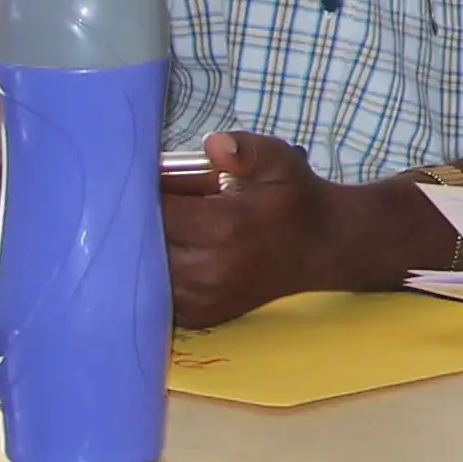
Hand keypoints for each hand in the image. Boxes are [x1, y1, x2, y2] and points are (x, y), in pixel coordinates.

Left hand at [161, 132, 343, 328]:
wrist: (320, 247)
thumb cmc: (291, 198)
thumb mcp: (277, 160)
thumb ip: (245, 148)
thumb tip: (212, 144)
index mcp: (226, 227)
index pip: (160, 211)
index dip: (149, 193)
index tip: (152, 180)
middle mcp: (210, 270)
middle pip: (144, 243)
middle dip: (143, 221)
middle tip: (155, 201)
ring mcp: (204, 300)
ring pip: (145, 271)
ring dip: (145, 248)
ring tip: (169, 226)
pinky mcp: (200, 317)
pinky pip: (158, 293)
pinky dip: (156, 273)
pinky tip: (172, 252)